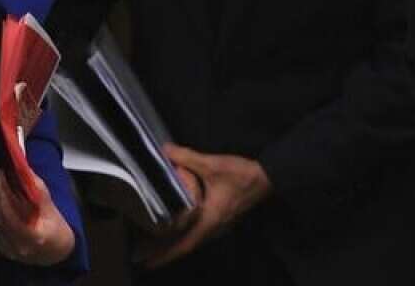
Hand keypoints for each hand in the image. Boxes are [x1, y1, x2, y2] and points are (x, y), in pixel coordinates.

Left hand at [0, 169, 75, 265]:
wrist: (58, 252)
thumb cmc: (57, 231)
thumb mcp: (52, 209)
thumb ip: (37, 190)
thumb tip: (24, 169)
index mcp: (33, 237)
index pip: (9, 212)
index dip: (3, 191)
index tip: (1, 175)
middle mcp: (20, 246)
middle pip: (0, 215)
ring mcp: (11, 250)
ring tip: (1, 185)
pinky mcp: (4, 249)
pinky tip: (2, 202)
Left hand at [136, 144, 272, 268]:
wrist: (269, 177)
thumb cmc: (242, 175)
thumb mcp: (213, 165)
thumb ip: (188, 157)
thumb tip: (165, 150)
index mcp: (210, 220)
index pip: (184, 245)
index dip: (165, 255)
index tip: (147, 263)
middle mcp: (215, 228)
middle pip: (187, 246)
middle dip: (166, 252)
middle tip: (145, 255)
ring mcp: (221, 225)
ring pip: (195, 240)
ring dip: (177, 244)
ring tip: (158, 245)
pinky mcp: (224, 219)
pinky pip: (202, 233)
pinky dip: (188, 235)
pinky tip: (181, 228)